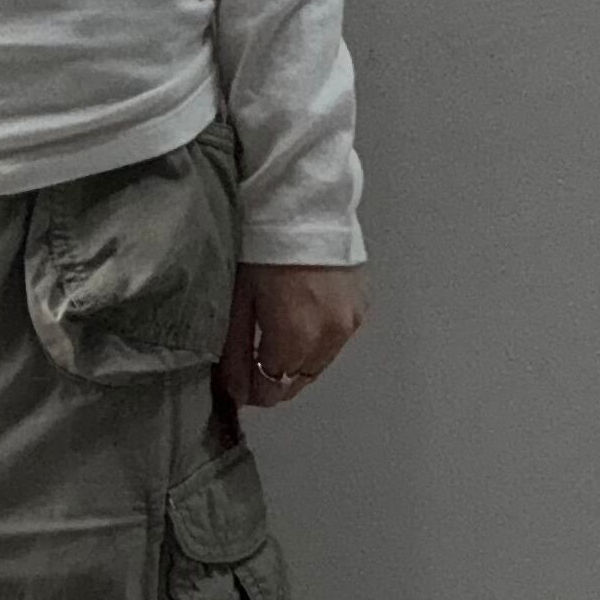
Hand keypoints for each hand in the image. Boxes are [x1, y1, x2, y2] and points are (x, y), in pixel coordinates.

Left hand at [215, 261, 371, 416]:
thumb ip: (237, 353)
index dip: (254, 389)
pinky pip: (338, 339)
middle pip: (300, 378)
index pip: (274, 387)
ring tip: (279, 336)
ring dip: (300, 359)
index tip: (240, 383)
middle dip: (276, 377)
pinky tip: (305, 317)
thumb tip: (236, 394)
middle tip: (255, 361)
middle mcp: (330, 337)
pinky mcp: (362, 307)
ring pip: (321, 361)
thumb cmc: (261, 249)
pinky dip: (320, 338)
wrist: (304, 205)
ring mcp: (351, 323)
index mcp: (296, 337)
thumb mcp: (239, 301)